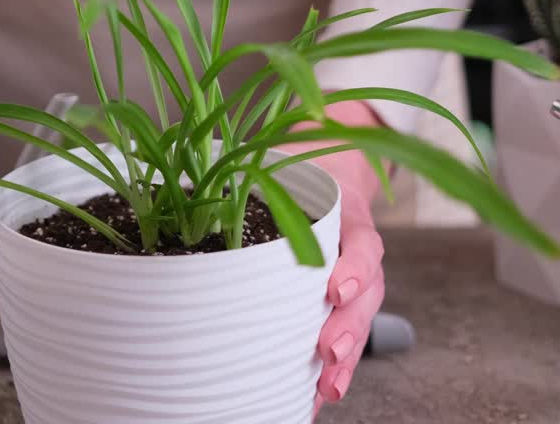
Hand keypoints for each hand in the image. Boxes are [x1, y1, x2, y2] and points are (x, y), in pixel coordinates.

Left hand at [276, 100, 385, 417]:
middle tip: (328, 349)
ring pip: (358, 323)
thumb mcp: (285, 162)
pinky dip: (331, 371)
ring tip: (326, 387)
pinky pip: (342, 339)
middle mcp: (355, 254)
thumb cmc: (301, 174)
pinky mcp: (338, 307)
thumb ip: (253, 169)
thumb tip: (193, 173)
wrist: (332, 176)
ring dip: (344, 359)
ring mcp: (352, 283)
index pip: (361, 241)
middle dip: (349, 326)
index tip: (336, 286)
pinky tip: (312, 397)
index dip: (354, 265)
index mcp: (346, 214)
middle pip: (366, 294)